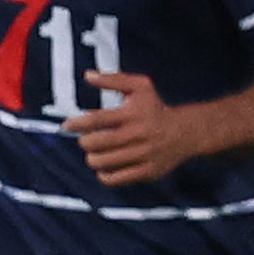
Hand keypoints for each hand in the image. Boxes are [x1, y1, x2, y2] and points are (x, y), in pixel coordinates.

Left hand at [66, 71, 196, 184]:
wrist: (186, 132)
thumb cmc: (155, 108)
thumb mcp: (140, 86)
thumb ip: (113, 79)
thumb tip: (87, 75)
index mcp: (133, 114)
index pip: (97, 120)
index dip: (77, 123)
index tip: (67, 125)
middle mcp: (138, 135)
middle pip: (97, 143)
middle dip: (85, 142)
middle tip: (87, 140)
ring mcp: (143, 155)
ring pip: (102, 162)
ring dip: (92, 158)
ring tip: (96, 152)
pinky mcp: (147, 172)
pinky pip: (114, 179)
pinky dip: (103, 174)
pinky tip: (106, 165)